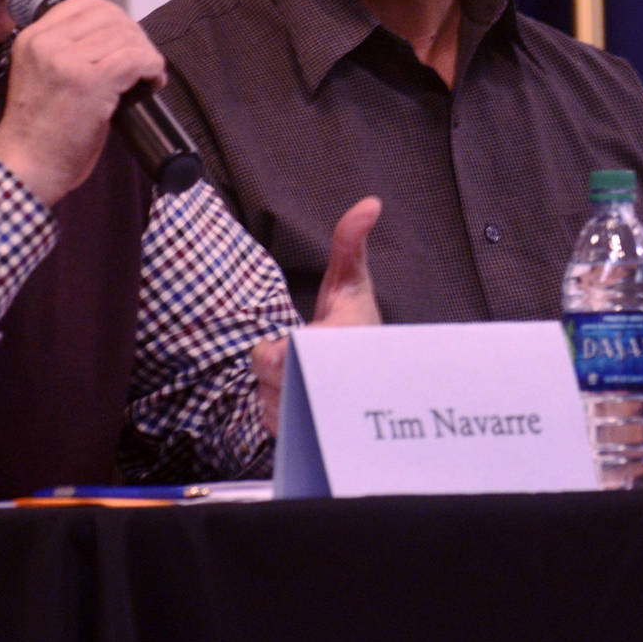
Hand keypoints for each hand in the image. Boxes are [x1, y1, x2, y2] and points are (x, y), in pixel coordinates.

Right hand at [0, 0, 165, 205]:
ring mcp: (69, 61)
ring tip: (147, 76)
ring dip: (146, 54)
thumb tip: (115, 39)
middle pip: (111, 16)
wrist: (26, 167)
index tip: (124, 42)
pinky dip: (153, 68)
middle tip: (141, 62)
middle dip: (134, 36)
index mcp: (32, 38)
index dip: (114, 20)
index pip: (84, 4)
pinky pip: (137, 59)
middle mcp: (47, 43)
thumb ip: (65, 52)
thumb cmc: (38, 132)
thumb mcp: (40, 75)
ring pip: (127, 36)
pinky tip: (152, 83)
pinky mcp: (92, 82)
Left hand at [252, 197, 383, 433]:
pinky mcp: (307, 437)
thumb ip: (350, 242)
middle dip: (276, 361)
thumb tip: (368, 204)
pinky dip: (279, 409)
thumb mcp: (353, 282)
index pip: (283, 356)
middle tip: (300, 353)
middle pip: (267, 374)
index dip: (281, 352)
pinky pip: (272, 422)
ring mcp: (319, 416)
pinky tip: (300, 396)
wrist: (376, 380)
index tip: (295, 344)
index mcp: (341, 348)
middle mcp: (332, 389)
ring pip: (266, 399)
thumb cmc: (359, 324)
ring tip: (304, 374)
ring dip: (277, 386)